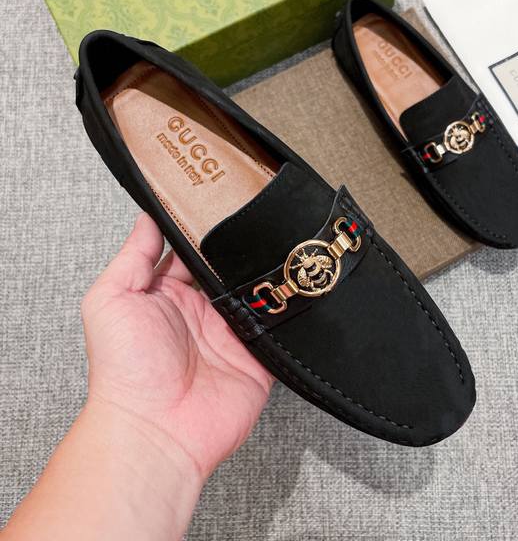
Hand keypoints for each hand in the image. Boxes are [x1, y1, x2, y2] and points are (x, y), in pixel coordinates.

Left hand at [81, 212, 273, 479]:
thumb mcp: (111, 300)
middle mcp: (201, 312)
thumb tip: (147, 215)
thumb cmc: (124, 371)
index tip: (219, 201)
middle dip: (240, 249)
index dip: (203, 230)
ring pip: (256, 292)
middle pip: (227, 269)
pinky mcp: (257, 355)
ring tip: (279, 247)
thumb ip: (132, 256)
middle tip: (255, 219)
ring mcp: (230, 333)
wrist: (156, 432)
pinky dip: (285, 308)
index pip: (191, 252)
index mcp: (167, 296)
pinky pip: (277, 324)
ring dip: (264, 275)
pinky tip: (292, 286)